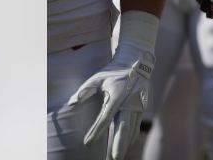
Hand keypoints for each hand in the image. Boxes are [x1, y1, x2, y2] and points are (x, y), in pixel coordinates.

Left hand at [66, 39, 153, 158]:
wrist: (136, 62)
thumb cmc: (113, 71)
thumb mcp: (97, 78)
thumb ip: (84, 90)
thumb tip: (71, 103)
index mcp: (117, 96)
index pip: (105, 118)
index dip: (96, 131)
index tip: (87, 142)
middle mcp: (129, 103)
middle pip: (124, 128)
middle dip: (119, 145)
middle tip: (114, 158)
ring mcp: (138, 106)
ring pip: (132, 129)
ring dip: (125, 143)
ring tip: (118, 156)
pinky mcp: (142, 108)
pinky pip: (136, 126)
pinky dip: (131, 136)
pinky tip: (126, 145)